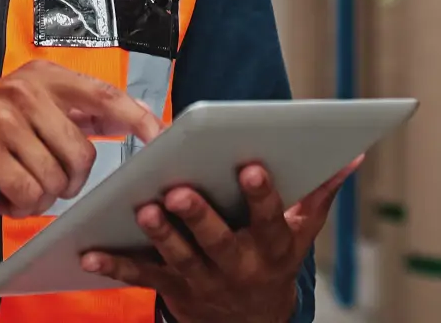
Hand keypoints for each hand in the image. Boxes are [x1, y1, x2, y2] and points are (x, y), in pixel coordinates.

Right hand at [0, 62, 159, 228]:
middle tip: (41, 180)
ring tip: (13, 182)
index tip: (160, 136)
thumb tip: (132, 116)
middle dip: (68, 182)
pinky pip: (28, 195)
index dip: (138, 117)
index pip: (103, 97)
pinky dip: (17, 205)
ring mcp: (2, 118)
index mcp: (40, 77)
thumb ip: (74, 113)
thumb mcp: (26, 111)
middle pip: (83, 153)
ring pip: (56, 179)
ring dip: (39, 196)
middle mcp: (23, 91)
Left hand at [78, 158, 355, 322]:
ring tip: (142, 208)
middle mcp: (237, 266)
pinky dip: (114, 265)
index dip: (262, 195)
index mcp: (271, 246)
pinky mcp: (172, 288)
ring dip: (160, 234)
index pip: (268, 218)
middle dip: (199, 215)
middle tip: (179, 189)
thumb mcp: (301, 234)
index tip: (252, 166)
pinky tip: (90, 251)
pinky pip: (141, 275)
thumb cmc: (273, 261)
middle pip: (217, 240)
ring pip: (179, 257)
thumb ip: (319, 193)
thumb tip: (350, 152)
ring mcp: (202, 281)